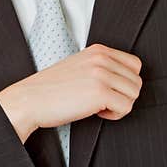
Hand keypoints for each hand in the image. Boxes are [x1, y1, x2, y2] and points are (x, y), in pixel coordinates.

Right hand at [0, 43, 141, 142]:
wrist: (29, 100)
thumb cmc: (51, 89)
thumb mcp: (79, 66)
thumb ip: (101, 67)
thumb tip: (126, 80)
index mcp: (98, 50)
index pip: (135, 65)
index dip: (125, 82)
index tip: (109, 90)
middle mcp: (102, 58)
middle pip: (136, 81)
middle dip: (123, 96)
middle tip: (103, 102)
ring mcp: (101, 74)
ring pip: (133, 94)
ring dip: (119, 105)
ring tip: (99, 107)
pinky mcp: (100, 92)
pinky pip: (126, 107)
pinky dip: (115, 115)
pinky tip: (97, 113)